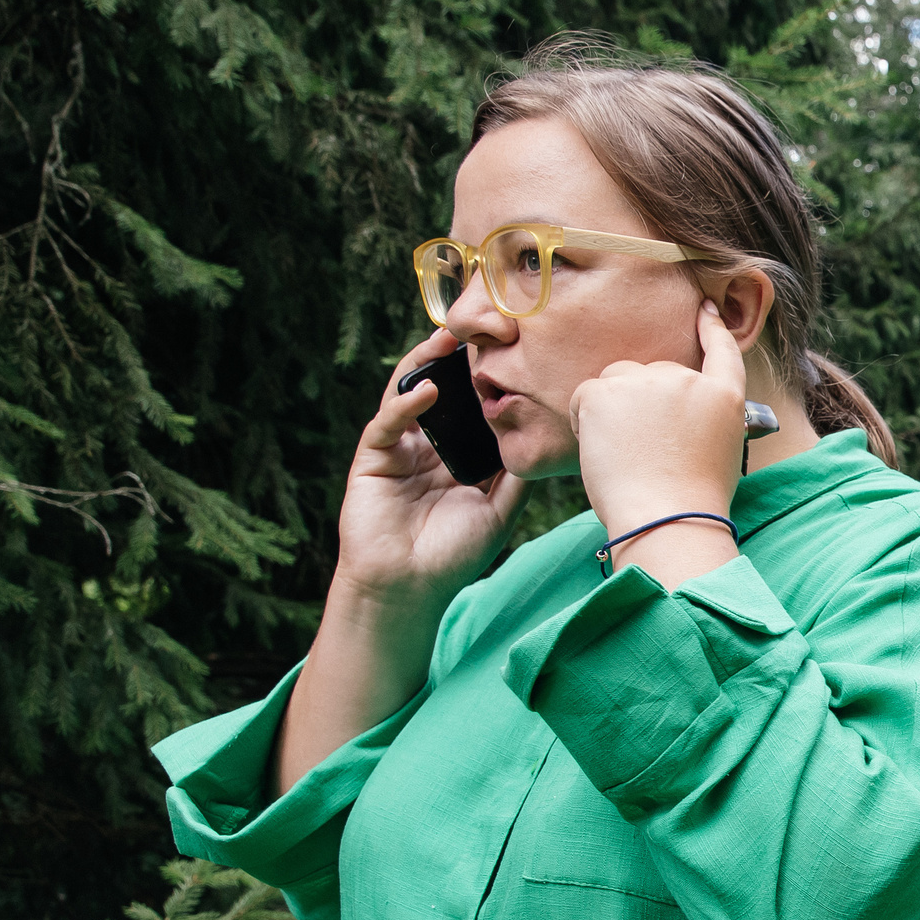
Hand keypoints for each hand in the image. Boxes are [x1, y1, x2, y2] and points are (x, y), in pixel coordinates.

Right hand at [332, 329, 528, 606]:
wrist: (408, 589)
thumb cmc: (453, 556)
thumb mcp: (499, 512)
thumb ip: (517, 476)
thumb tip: (547, 443)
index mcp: (455, 456)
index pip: (471, 408)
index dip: (486, 381)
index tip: (512, 353)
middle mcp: (426, 446)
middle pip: (441, 392)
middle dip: (455, 361)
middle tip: (478, 329)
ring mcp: (398, 449)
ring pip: (409, 394)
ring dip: (425, 365)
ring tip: (447, 339)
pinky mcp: (373, 458)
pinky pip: (388, 422)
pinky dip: (405, 403)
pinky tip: (427, 390)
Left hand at [570, 301, 746, 538]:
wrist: (667, 519)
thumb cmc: (693, 499)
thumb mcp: (720, 451)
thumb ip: (703, 419)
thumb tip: (675, 413)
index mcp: (724, 396)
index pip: (720, 349)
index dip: (711, 327)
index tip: (704, 310)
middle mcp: (687, 379)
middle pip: (654, 373)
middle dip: (644, 402)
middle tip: (644, 450)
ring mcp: (646, 381)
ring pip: (618, 380)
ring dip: (615, 409)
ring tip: (625, 453)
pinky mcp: (605, 391)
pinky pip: (587, 395)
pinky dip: (587, 420)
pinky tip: (603, 450)